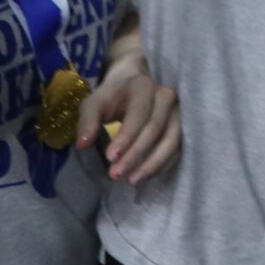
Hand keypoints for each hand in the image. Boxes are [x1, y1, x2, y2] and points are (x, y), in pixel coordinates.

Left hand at [78, 52, 181, 185]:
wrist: (134, 84)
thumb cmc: (111, 97)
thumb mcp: (94, 103)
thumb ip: (87, 122)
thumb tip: (82, 145)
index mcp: (143, 87)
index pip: (139, 114)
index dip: (126, 137)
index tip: (109, 158)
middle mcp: (166, 97)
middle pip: (155, 129)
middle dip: (136, 154)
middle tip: (115, 175)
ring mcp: (178, 111)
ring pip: (172, 140)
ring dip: (153, 163)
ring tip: (132, 181)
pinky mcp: (183, 125)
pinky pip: (178, 148)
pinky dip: (163, 164)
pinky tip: (146, 176)